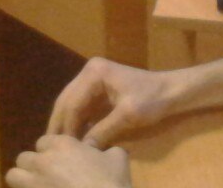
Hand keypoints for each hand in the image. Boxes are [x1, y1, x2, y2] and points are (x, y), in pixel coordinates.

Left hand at [7, 135, 131, 187]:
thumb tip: (104, 150)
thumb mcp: (118, 158)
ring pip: (13, 175)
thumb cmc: (111, 183)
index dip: (51, 151)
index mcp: (62, 145)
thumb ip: (107, 149)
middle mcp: (43, 161)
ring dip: (22, 180)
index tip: (61, 161)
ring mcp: (34, 183)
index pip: (44, 141)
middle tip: (47, 176)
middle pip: (24, 158)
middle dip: (33, 166)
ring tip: (35, 187)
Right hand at [47, 57, 176, 147]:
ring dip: (66, 124)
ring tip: (58, 145)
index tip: (62, 147)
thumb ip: (103, 131)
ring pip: (71, 104)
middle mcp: (89, 72)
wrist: (172, 90)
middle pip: (67, 101)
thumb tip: (83, 149)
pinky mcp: (98, 89)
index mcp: (94, 72)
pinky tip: (74, 137)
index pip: (73, 102)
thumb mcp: (128, 115)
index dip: (67, 126)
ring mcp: (92, 79)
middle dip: (60, 124)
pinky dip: (77, 122)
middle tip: (50, 147)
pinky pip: (82, 107)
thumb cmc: (152, 99)